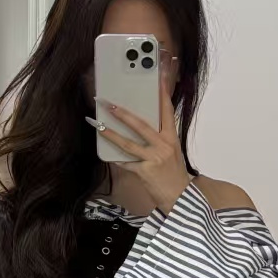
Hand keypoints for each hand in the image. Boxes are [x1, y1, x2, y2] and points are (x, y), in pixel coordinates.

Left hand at [90, 85, 192, 212]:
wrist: (178, 197)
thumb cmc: (173, 173)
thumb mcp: (171, 151)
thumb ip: (159, 138)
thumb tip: (140, 125)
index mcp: (171, 138)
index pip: (167, 111)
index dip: (163, 94)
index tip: (158, 79)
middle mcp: (163, 146)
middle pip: (141, 125)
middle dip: (123, 114)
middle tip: (109, 104)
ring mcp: (153, 159)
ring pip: (128, 143)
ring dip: (111, 134)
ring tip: (98, 125)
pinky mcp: (144, 171)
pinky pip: (126, 162)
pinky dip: (117, 159)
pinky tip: (108, 154)